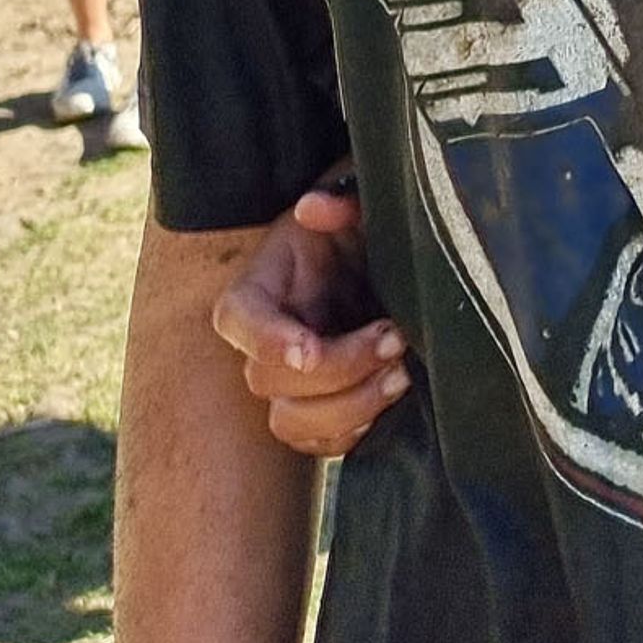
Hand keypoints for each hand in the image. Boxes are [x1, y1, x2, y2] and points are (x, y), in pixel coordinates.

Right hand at [210, 179, 411, 457]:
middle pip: (267, 379)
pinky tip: (395, 400)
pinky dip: (356, 431)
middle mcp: (270, 338)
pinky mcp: (324, 408)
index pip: (238, 318)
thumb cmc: (364, 223)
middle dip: (337, 370)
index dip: (265, 340)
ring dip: (350, 408)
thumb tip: (314, 208)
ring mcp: (294, 381)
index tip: (308, 350)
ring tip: (404, 374)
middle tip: (395, 340)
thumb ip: (340, 199)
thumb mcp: (357, 197)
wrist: (391, 256)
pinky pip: (322, 445)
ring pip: (290, 423)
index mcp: (263, 286)